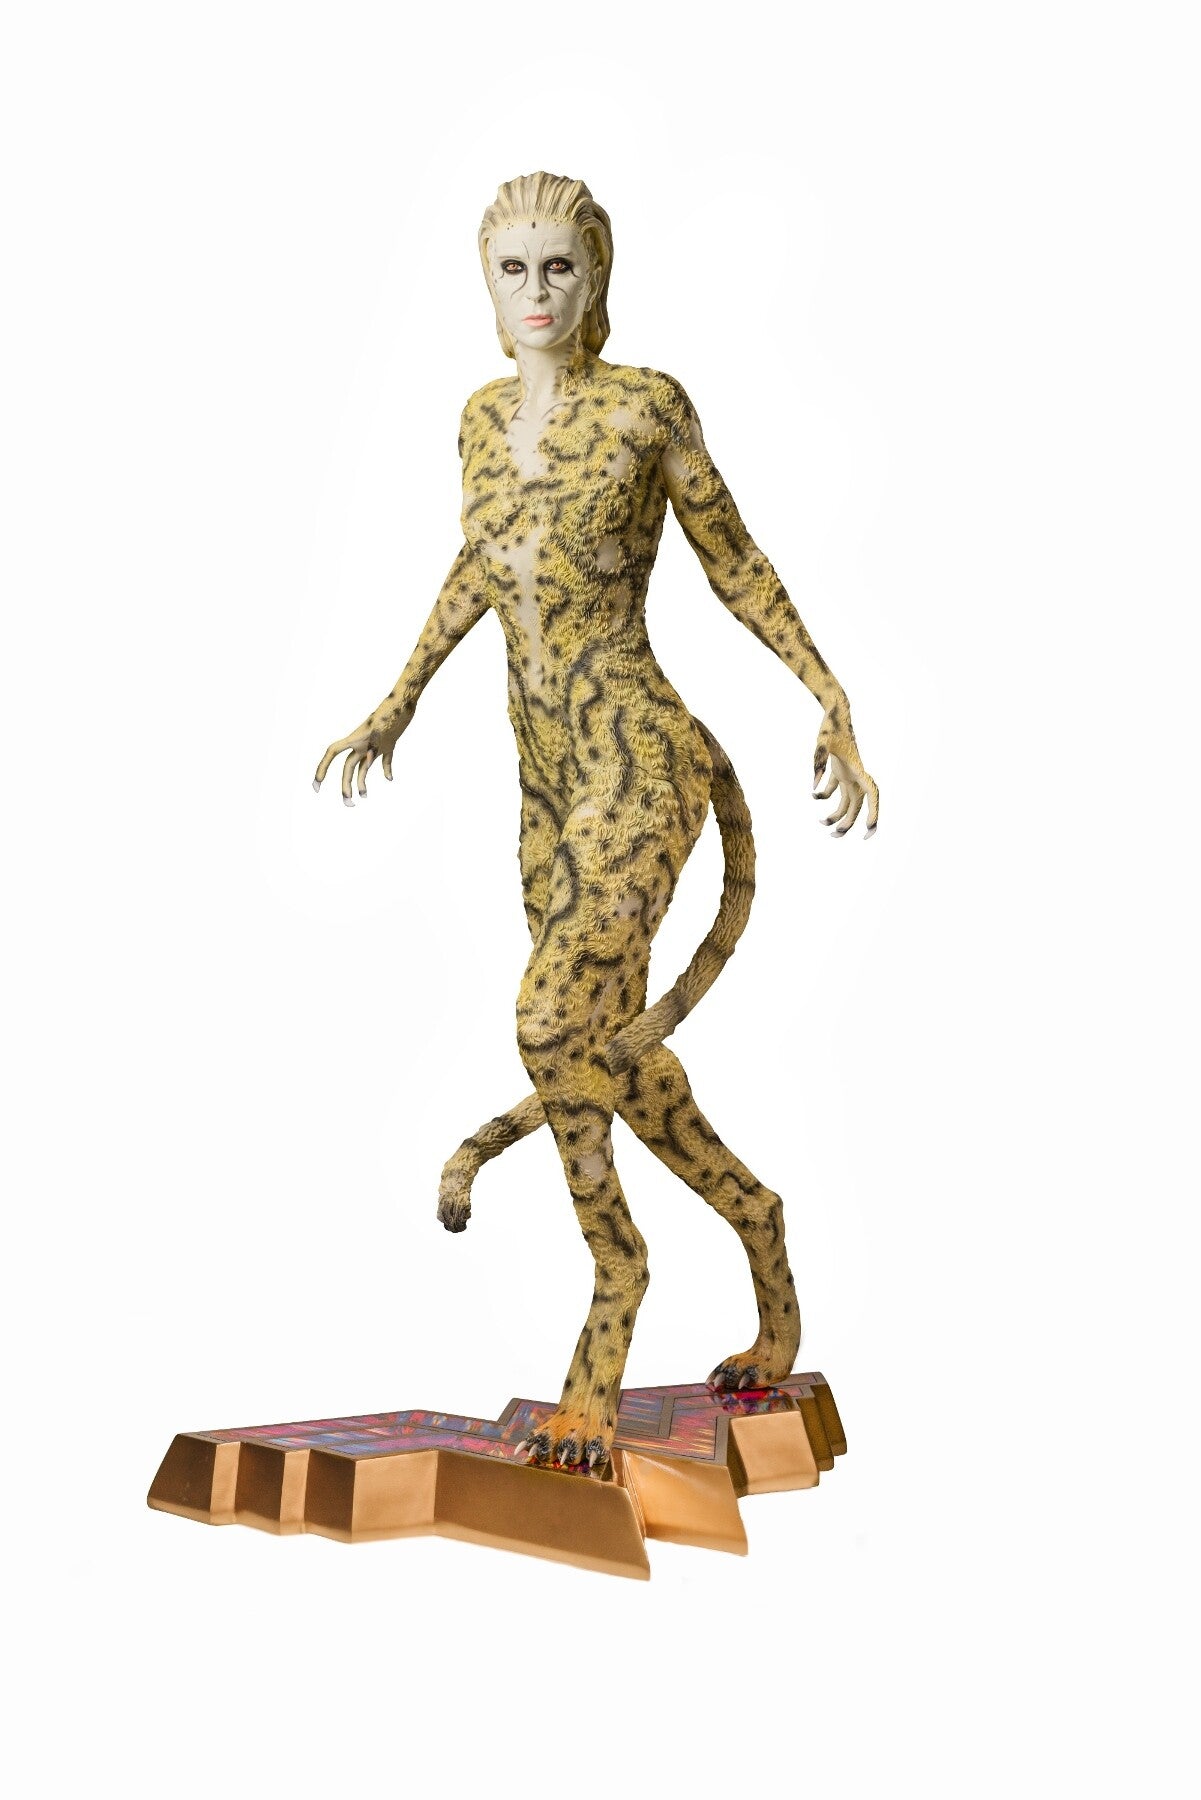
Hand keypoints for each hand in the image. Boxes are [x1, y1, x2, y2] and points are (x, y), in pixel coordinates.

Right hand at [313, 699, 411, 805]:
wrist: (405, 700)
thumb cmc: (392, 710)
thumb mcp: (381, 726)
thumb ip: (373, 743)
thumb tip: (369, 757)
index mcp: (356, 738)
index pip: (333, 754)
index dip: (322, 768)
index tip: (318, 785)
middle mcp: (362, 743)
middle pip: (348, 768)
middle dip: (345, 786)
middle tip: (349, 804)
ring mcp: (374, 744)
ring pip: (363, 767)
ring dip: (361, 782)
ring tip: (363, 798)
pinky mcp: (388, 743)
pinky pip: (385, 760)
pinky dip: (386, 770)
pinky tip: (389, 779)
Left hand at [813, 713, 878, 836]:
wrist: (835, 712)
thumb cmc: (831, 726)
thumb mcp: (822, 743)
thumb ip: (818, 763)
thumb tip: (814, 789)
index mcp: (857, 769)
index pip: (871, 794)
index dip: (874, 812)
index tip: (869, 829)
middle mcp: (857, 774)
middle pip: (858, 805)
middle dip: (848, 823)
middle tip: (834, 837)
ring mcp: (850, 773)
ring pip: (848, 801)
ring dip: (838, 815)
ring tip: (822, 825)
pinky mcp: (841, 770)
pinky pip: (837, 790)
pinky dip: (826, 796)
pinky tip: (813, 795)